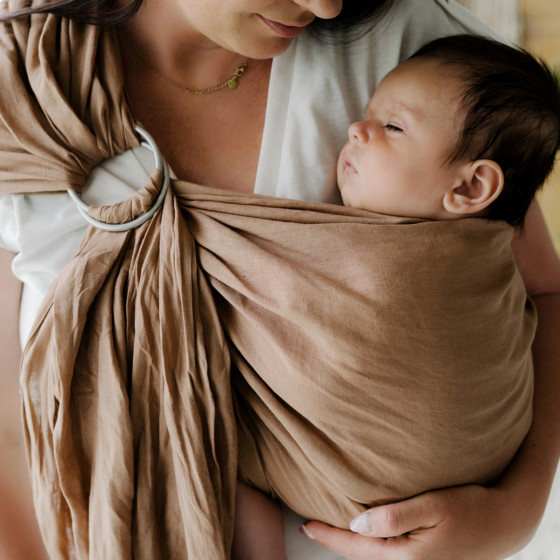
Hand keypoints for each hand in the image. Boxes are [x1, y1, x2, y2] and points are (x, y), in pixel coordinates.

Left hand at [301, 483, 541, 559]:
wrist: (507, 522)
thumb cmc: (472, 508)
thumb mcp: (434, 506)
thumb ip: (394, 516)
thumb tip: (356, 522)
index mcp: (407, 556)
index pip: (356, 546)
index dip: (329, 535)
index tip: (305, 524)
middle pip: (361, 554)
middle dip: (334, 541)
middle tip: (309, 526)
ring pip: (373, 555)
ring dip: (350, 543)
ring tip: (331, 528)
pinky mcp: (427, 557)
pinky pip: (387, 552)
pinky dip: (369, 544)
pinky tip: (365, 532)